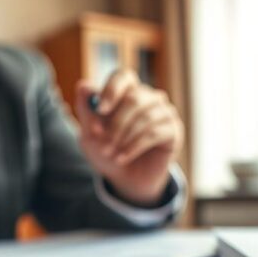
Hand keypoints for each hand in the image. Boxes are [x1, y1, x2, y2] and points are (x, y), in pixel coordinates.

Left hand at [75, 70, 183, 206]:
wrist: (126, 179)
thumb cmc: (108, 152)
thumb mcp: (90, 134)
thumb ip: (86, 110)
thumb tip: (83, 86)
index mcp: (127, 92)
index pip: (123, 77)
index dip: (112, 90)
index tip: (100, 110)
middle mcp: (148, 97)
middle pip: (134, 98)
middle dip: (115, 124)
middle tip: (102, 142)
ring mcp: (164, 112)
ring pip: (144, 117)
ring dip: (124, 138)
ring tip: (111, 154)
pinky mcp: (173, 130)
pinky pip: (154, 133)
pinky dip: (134, 147)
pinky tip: (122, 158)